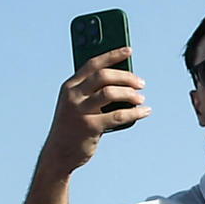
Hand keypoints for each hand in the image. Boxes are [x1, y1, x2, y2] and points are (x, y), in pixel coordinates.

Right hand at [42, 47, 148, 169]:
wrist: (60, 152)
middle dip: (126, 77)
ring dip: (130, 94)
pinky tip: (144, 112)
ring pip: (110, 93)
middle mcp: (72, 95)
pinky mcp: (89, 126)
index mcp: (70, 86)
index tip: (128, 50)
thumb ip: (93, 91)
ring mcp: (79, 110)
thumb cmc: (74, 126)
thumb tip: (124, 80)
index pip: (92, 64)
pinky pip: (118, 116)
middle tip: (141, 83)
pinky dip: (135, 113)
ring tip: (141, 98)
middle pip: (103, 76)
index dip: (112, 55)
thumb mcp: (78, 104)